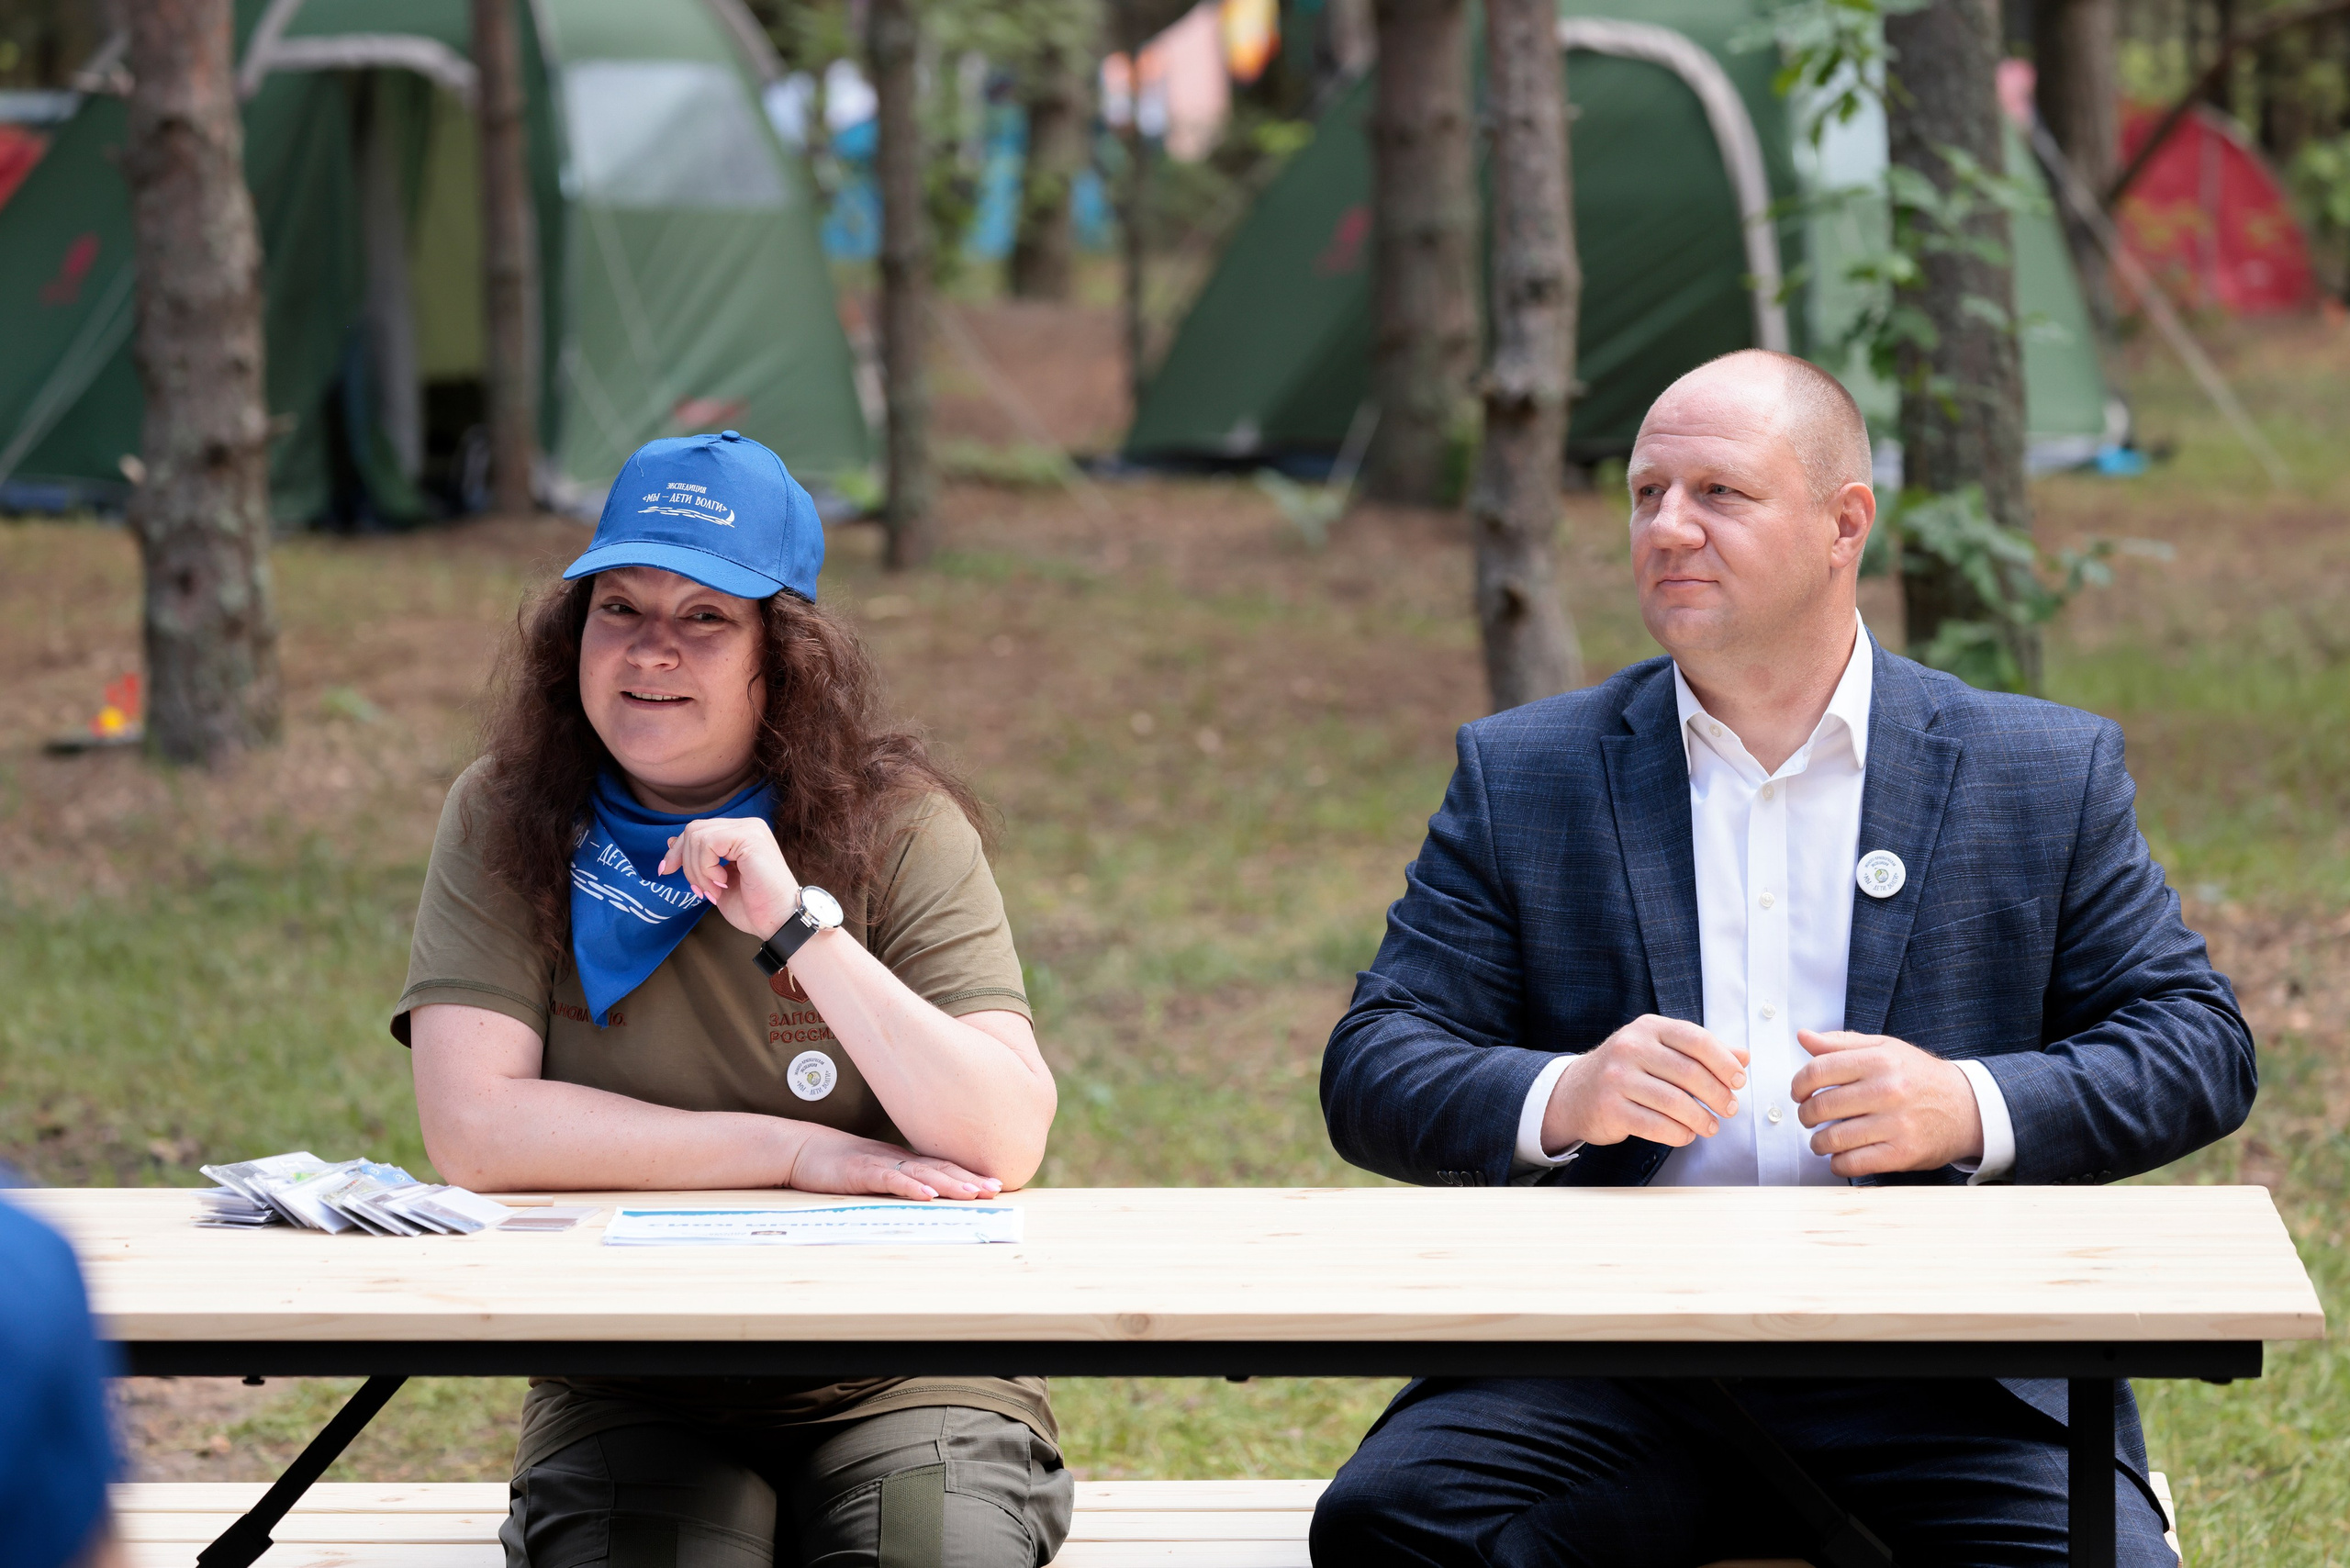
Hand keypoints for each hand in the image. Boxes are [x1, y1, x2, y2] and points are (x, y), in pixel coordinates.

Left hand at [658, 814, 800, 938]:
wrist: (780, 921)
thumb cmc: (754, 907)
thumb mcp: (715, 881)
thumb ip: (698, 861)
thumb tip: (670, 840)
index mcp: (740, 835)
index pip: (697, 830)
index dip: (677, 851)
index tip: (666, 871)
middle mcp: (747, 826)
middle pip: (693, 830)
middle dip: (686, 863)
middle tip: (700, 891)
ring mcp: (750, 830)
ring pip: (697, 837)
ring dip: (698, 871)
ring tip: (715, 891)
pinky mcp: (750, 838)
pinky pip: (708, 843)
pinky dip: (706, 868)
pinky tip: (723, 882)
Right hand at [786, 1127, 1005, 1201]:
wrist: (800, 1148)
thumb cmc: (837, 1164)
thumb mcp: (873, 1171)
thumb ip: (898, 1178)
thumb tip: (925, 1193)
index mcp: (902, 1159)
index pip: (942, 1166)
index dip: (969, 1173)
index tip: (996, 1183)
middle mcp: (896, 1158)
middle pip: (939, 1168)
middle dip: (969, 1179)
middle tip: (996, 1189)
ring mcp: (879, 1164)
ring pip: (921, 1173)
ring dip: (949, 1183)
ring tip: (973, 1193)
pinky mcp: (860, 1173)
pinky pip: (889, 1180)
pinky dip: (910, 1188)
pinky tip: (928, 1196)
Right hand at [1541, 1014, 1748, 1154]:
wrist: (1574, 1093)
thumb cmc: (1627, 1070)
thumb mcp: (1660, 1049)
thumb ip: (1700, 1051)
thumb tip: (1744, 1056)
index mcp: (1648, 1027)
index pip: (1695, 1039)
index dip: (1723, 1062)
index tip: (1738, 1081)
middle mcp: (1630, 1047)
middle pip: (1689, 1073)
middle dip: (1717, 1095)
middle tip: (1729, 1109)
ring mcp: (1617, 1078)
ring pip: (1674, 1102)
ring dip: (1701, 1119)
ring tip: (1711, 1127)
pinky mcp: (1610, 1108)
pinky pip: (1655, 1125)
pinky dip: (1678, 1134)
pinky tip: (1686, 1134)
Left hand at [1791, 1030, 1982, 1176]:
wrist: (1968, 1107)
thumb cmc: (1920, 1076)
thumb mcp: (1885, 1049)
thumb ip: (1841, 1043)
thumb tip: (1803, 1036)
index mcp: (1879, 1061)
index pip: (1818, 1071)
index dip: (1798, 1084)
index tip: (1799, 1093)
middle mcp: (1887, 1091)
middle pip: (1821, 1106)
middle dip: (1805, 1115)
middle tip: (1808, 1118)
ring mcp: (1896, 1124)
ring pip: (1833, 1138)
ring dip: (1817, 1142)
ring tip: (1821, 1139)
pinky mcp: (1902, 1153)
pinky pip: (1853, 1163)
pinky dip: (1838, 1163)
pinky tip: (1840, 1156)